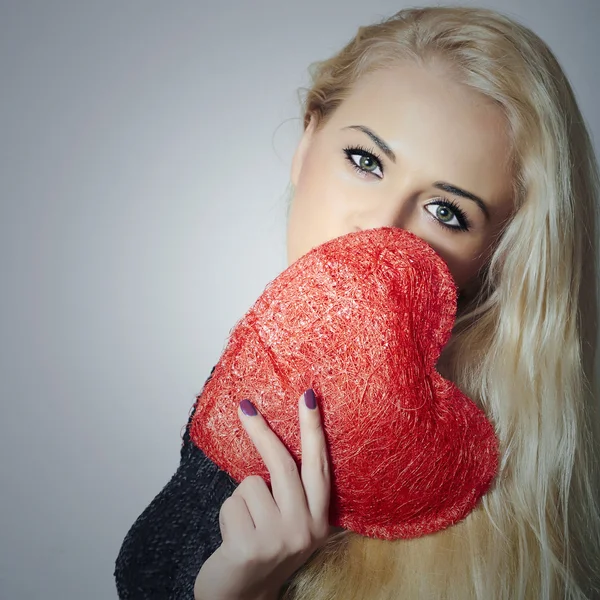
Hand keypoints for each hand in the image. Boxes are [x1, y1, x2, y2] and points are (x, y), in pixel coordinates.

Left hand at [194, 389, 331, 599]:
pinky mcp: (250, 547)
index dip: (313, 429)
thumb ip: (291, 492)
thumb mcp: (290, 523)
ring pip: (249, 484)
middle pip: (282, 465)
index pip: (319, 465)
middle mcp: (305, 528)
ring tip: (245, 526)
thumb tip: (274, 445)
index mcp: (318, 519)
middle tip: (245, 407)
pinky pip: (231, 504)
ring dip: (240, 500)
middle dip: (262, 432)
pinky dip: (227, 517)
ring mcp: (279, 539)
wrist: (241, 599)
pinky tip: (232, 541)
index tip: (308, 396)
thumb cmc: (263, 550)